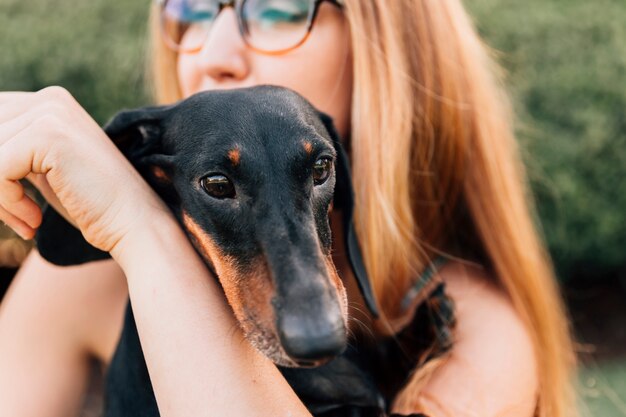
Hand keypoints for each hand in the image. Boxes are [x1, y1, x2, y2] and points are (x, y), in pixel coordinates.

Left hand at [0, 86, 169, 251]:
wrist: (135, 224)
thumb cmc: (90, 207)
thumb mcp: (42, 171)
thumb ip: (11, 153)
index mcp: (48, 102)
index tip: (9, 206)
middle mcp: (49, 99)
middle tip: (16, 218)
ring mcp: (51, 113)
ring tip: (27, 222)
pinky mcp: (49, 135)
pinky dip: (6, 202)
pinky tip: (34, 220)